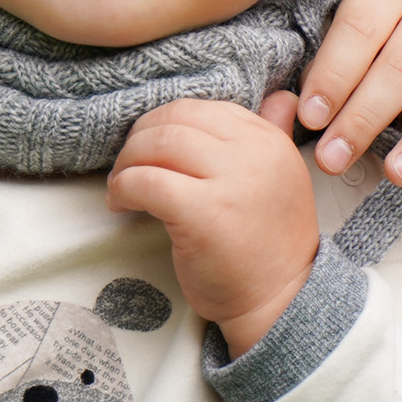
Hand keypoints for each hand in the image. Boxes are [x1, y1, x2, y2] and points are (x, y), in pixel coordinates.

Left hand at [106, 96, 317, 357]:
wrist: (280, 305)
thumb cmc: (267, 242)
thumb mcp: (280, 178)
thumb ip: (274, 132)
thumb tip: (279, 96)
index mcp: (269, 140)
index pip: (202, 108)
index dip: (166, 122)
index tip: (150, 144)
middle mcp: (254, 154)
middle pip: (176, 119)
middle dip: (140, 136)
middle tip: (128, 161)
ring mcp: (230, 182)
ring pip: (158, 144)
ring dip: (127, 161)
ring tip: (121, 182)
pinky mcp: (203, 213)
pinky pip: (147, 181)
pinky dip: (124, 187)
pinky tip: (120, 202)